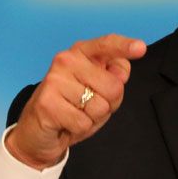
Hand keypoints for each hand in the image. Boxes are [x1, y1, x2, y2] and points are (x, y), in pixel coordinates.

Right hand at [6, 34, 145, 169]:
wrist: (37, 133)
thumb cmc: (71, 109)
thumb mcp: (98, 91)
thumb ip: (113, 78)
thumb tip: (120, 73)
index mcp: (80, 53)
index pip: (106, 45)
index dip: (124, 47)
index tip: (141, 48)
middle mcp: (65, 61)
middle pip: (114, 87)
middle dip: (108, 104)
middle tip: (87, 106)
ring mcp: (55, 80)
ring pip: (100, 107)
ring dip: (92, 118)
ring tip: (75, 114)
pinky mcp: (47, 103)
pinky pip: (84, 122)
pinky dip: (79, 129)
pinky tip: (65, 123)